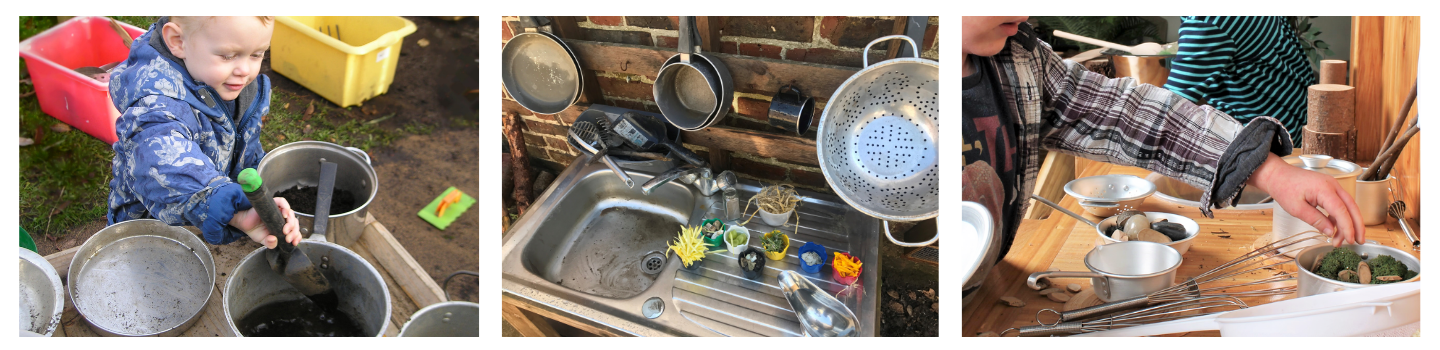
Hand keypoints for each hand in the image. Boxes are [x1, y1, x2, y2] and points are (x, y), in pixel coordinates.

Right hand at [231, 197, 302, 248]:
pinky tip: (285, 215)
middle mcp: (282, 217)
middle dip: (294, 232)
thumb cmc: (254, 230)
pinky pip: (282, 202)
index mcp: (283, 226)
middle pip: (294, 222)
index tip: (295, 242)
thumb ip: (270, 243)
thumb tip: (274, 241)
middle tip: (288, 238)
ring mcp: (278, 210)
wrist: (243, 223)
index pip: (295, 229)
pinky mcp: (272, 204)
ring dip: (291, 223)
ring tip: (285, 231)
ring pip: (291, 213)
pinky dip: (286, 207)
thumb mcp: (263, 240)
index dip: (297, 235)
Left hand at [1247, 153, 1364, 245]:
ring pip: (1348, 206)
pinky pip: (1340, 204)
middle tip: (1358, 242)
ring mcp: (1332, 186)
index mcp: (1324, 189)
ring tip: (1341, 240)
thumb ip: (1315, 220)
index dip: (1348, 227)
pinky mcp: (1329, 189)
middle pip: (1352, 207)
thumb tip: (1330, 232)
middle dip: (1357, 226)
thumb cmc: (1284, 188)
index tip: (1350, 240)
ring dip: (1348, 223)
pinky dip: (1340, 217)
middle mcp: (1333, 185)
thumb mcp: (1296, 208)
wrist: (1277, 174)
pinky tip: (1334, 229)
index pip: (1341, 210)